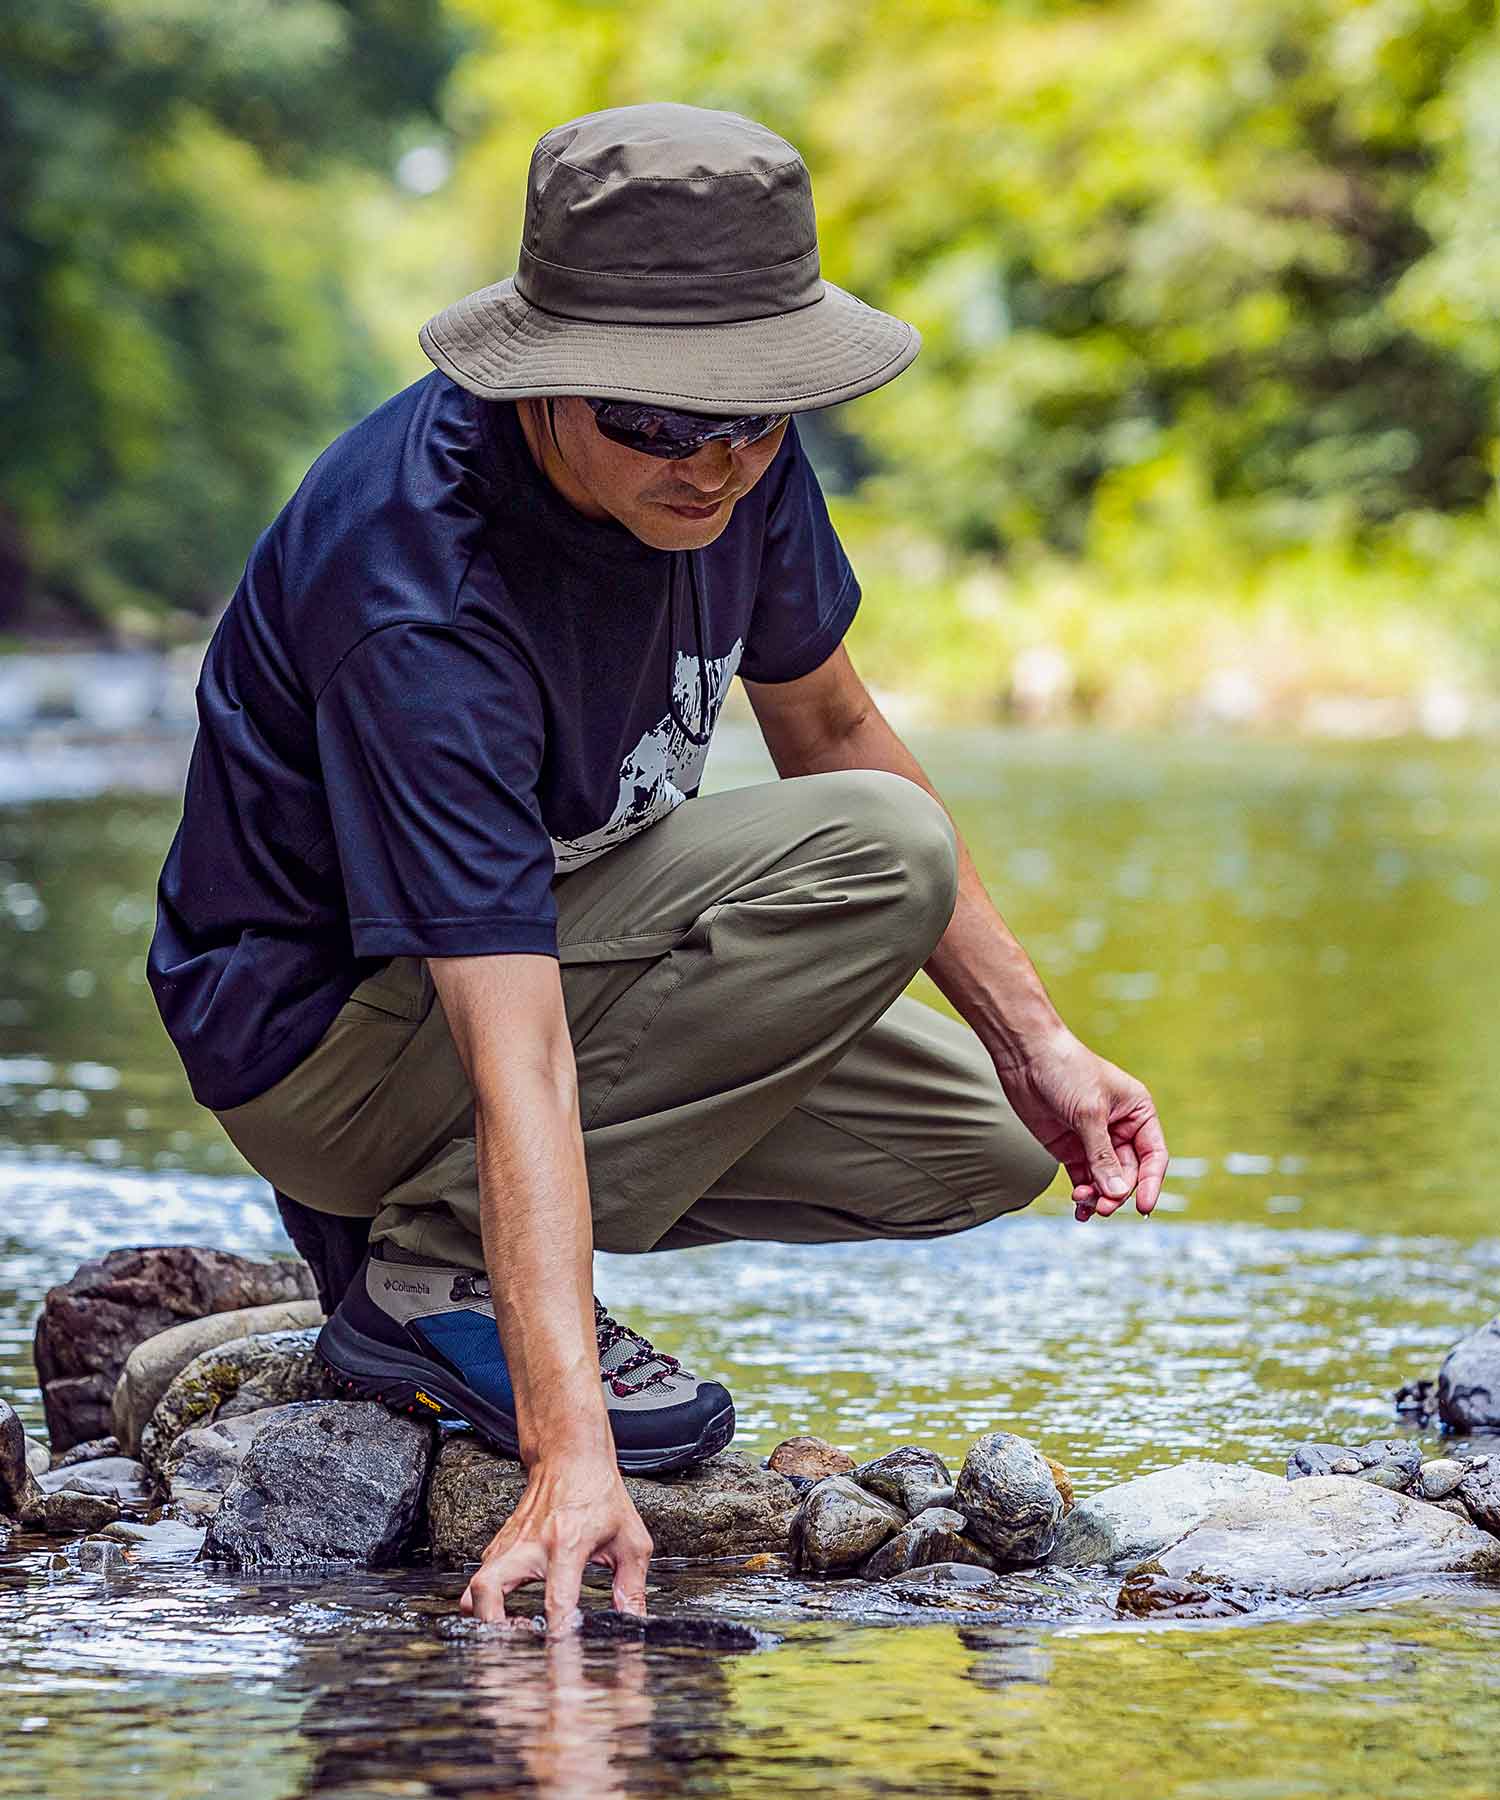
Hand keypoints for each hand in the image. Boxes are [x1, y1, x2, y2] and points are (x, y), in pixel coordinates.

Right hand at [459, 1452, 653, 1632]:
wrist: (571, 1458)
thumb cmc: (601, 1496)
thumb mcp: (630, 1540)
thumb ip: (632, 1585)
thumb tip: (632, 1621)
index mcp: (567, 1543)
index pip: (557, 1598)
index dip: (558, 1632)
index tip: (560, 1654)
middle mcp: (530, 1544)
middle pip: (488, 1589)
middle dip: (493, 1626)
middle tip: (515, 1643)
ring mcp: (509, 1544)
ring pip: (475, 1585)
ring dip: (484, 1616)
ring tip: (509, 1632)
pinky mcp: (500, 1545)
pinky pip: (481, 1578)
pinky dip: (485, 1601)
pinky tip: (505, 1613)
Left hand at [993, 1026, 1168, 1220]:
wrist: (1026, 1054)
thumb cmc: (1066, 1070)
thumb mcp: (1089, 1113)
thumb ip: (1102, 1155)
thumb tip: (1117, 1193)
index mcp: (1138, 1112)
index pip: (1154, 1155)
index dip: (1151, 1183)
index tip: (1145, 1207)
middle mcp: (1120, 1128)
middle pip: (1128, 1173)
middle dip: (1116, 1192)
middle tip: (1102, 1206)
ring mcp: (1094, 1140)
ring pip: (1105, 1180)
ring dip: (1098, 1196)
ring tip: (1084, 1204)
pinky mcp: (1070, 1148)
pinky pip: (1084, 1178)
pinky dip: (1083, 1194)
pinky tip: (1079, 1209)